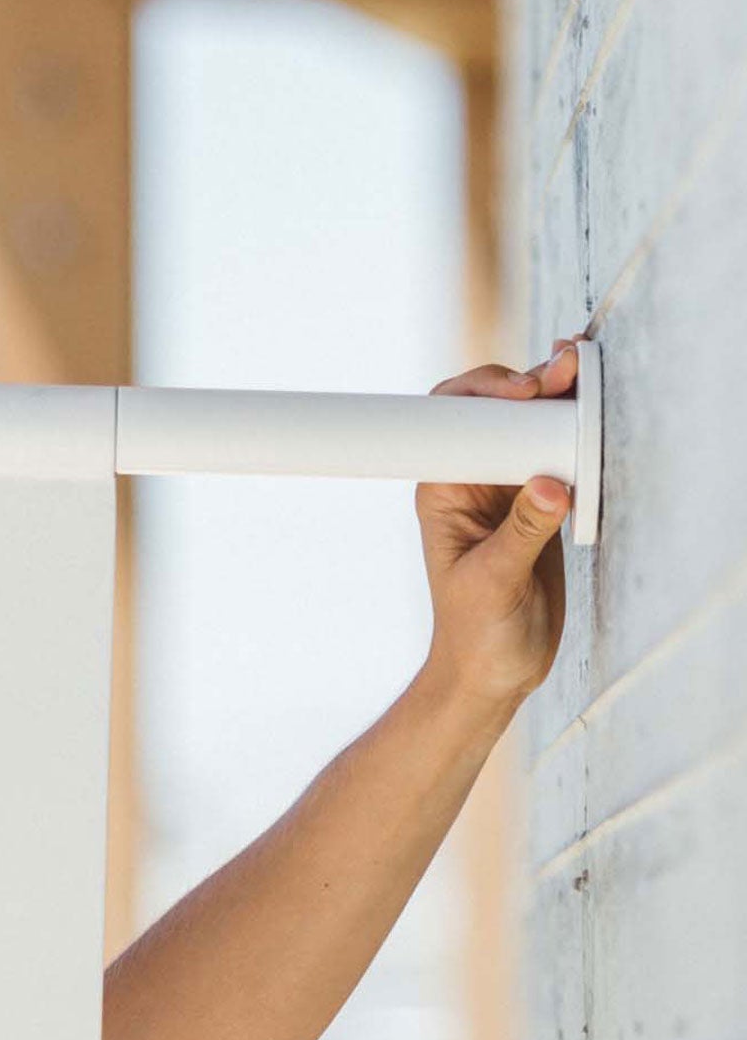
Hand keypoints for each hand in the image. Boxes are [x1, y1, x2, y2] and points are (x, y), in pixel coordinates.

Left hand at [414, 334, 580, 713]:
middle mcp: (471, 483)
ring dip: (558, 403)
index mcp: (442, 492)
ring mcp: (507, 490)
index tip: (523, 394)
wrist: (495, 668)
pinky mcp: (541, 504)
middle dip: (529, 386)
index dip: (483, 394)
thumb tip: (549, 485)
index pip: (451, 421)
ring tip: (584, 381)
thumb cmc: (475, 632)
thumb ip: (522, 533)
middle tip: (566, 370)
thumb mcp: (495, 583)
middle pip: (495, 414)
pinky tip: (597, 418)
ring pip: (530, 428)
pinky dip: (579, 435)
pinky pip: (559, 454)